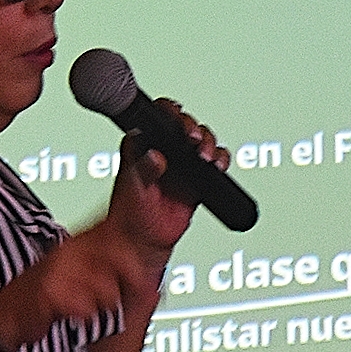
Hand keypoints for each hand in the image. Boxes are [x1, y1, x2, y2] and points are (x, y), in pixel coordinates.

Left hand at [108, 98, 223, 261]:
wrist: (143, 241)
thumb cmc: (130, 214)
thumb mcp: (134, 189)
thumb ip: (145, 171)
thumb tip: (156, 156)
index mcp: (142, 144)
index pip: (157, 117)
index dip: (168, 111)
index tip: (177, 114)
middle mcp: (164, 149)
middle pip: (185, 125)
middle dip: (193, 128)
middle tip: (194, 140)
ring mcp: (181, 163)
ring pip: (202, 140)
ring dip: (209, 143)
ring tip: (206, 156)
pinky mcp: (197, 178)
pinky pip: (215, 161)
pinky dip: (220, 159)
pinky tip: (218, 165)